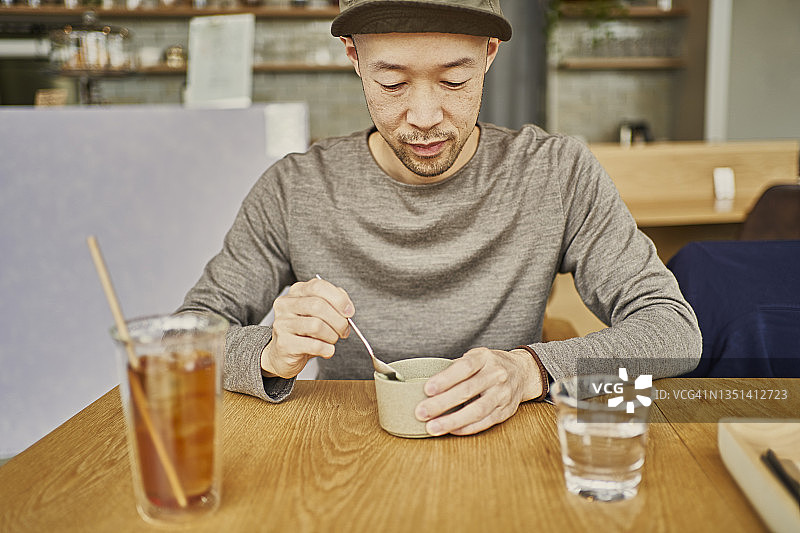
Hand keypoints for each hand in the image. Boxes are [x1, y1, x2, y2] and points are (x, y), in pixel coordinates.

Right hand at [261, 277, 353, 378]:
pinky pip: (313, 345)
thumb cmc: (305, 332)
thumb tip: (346, 308)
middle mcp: (285, 305)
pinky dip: (326, 349)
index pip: (318, 286)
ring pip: (316, 325)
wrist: (284, 354)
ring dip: (332, 336)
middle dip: (338, 320)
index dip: (338, 299)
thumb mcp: (320, 313)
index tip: (349, 312)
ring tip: (332, 340)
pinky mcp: (284, 344)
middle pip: (318, 305)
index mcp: (296, 292)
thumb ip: (333, 303)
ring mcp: (282, 324)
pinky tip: (327, 350)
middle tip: (344, 331)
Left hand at [414, 348, 542, 435]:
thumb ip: (455, 369)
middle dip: (442, 403)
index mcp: (485, 357)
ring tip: (433, 427)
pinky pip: (485, 421)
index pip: (464, 367)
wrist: (522, 372)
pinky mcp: (506, 410)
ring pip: (477, 410)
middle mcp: (496, 374)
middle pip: (468, 390)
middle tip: (421, 412)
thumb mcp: (475, 357)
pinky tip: (451, 430)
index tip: (427, 389)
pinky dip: (467, 428)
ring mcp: (503, 393)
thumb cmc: (488, 365)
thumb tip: (423, 384)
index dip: (445, 379)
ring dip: (453, 420)